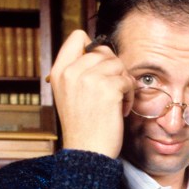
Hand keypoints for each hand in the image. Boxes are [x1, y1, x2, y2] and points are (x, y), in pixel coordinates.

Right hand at [48, 30, 134, 158]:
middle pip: (104, 51)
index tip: (100, 69)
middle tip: (112, 91)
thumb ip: (78, 72)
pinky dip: (129, 95)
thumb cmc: (83, 126)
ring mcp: (89, 78)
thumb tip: (100, 52)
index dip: (94, 49)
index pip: (77, 37)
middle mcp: (71, 71)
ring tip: (117, 102)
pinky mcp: (108, 88)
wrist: (87, 152)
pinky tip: (120, 110)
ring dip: (123, 83)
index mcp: (59, 71)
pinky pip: (127, 80)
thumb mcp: (69, 94)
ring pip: (118, 64)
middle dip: (113, 70)